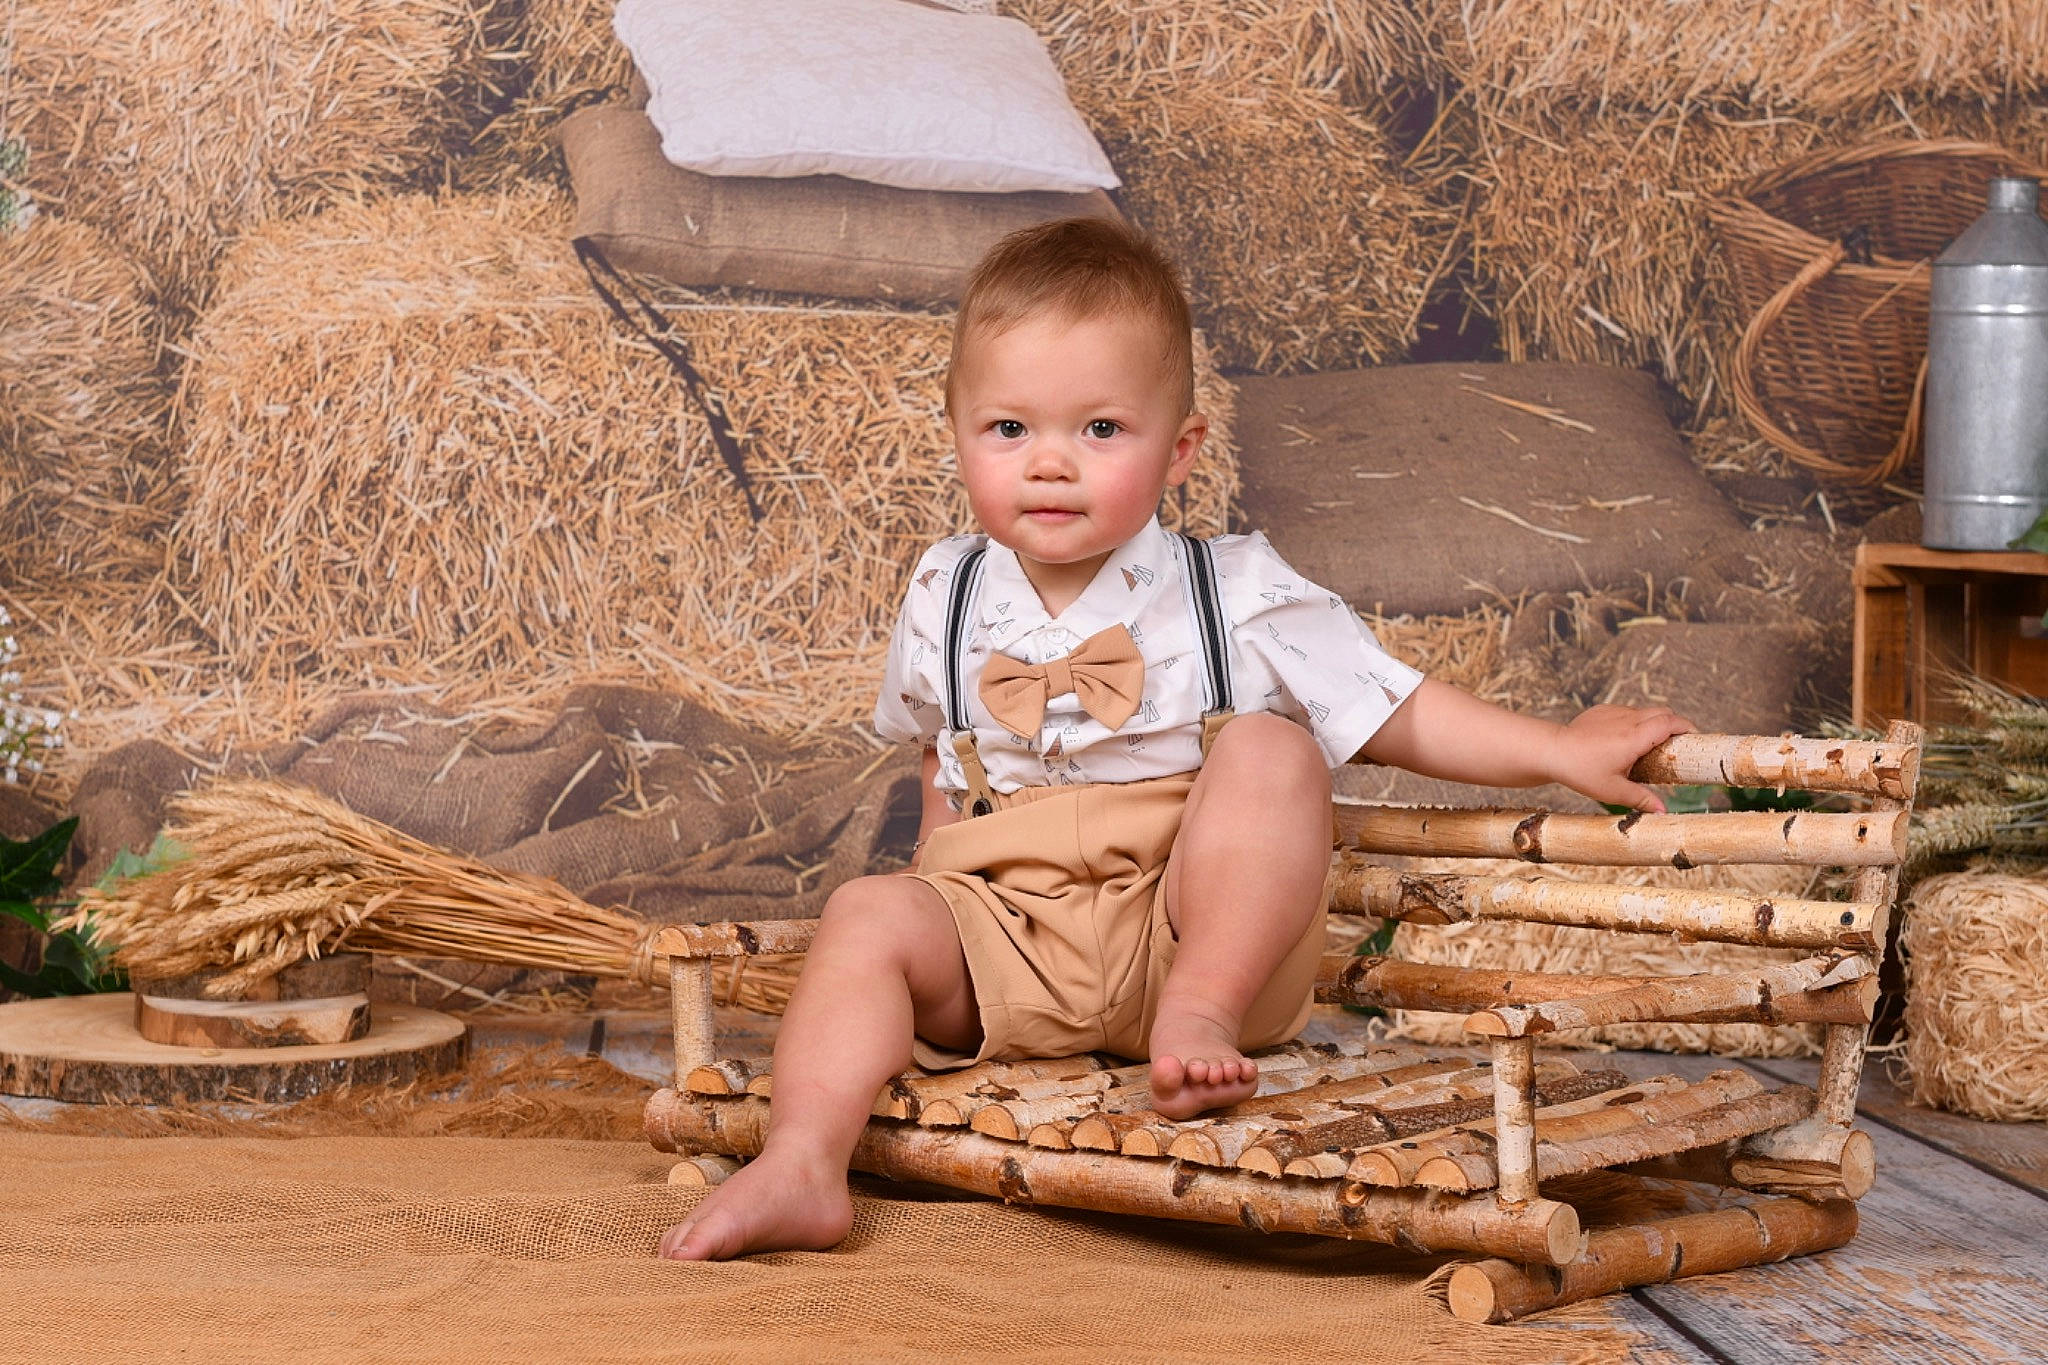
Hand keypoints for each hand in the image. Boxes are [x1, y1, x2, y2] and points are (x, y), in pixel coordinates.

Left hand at [1544, 704, 1693, 812]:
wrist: (1552, 751)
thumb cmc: (1581, 772)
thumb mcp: (1614, 791)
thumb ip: (1641, 799)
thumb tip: (1663, 813)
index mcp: (1635, 737)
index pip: (1671, 722)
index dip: (1687, 727)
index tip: (1695, 737)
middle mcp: (1628, 719)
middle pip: (1663, 712)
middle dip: (1675, 724)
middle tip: (1678, 743)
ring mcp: (1614, 711)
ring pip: (1645, 711)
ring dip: (1654, 723)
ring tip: (1651, 746)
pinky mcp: (1602, 710)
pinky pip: (1627, 712)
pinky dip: (1634, 722)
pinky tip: (1625, 741)